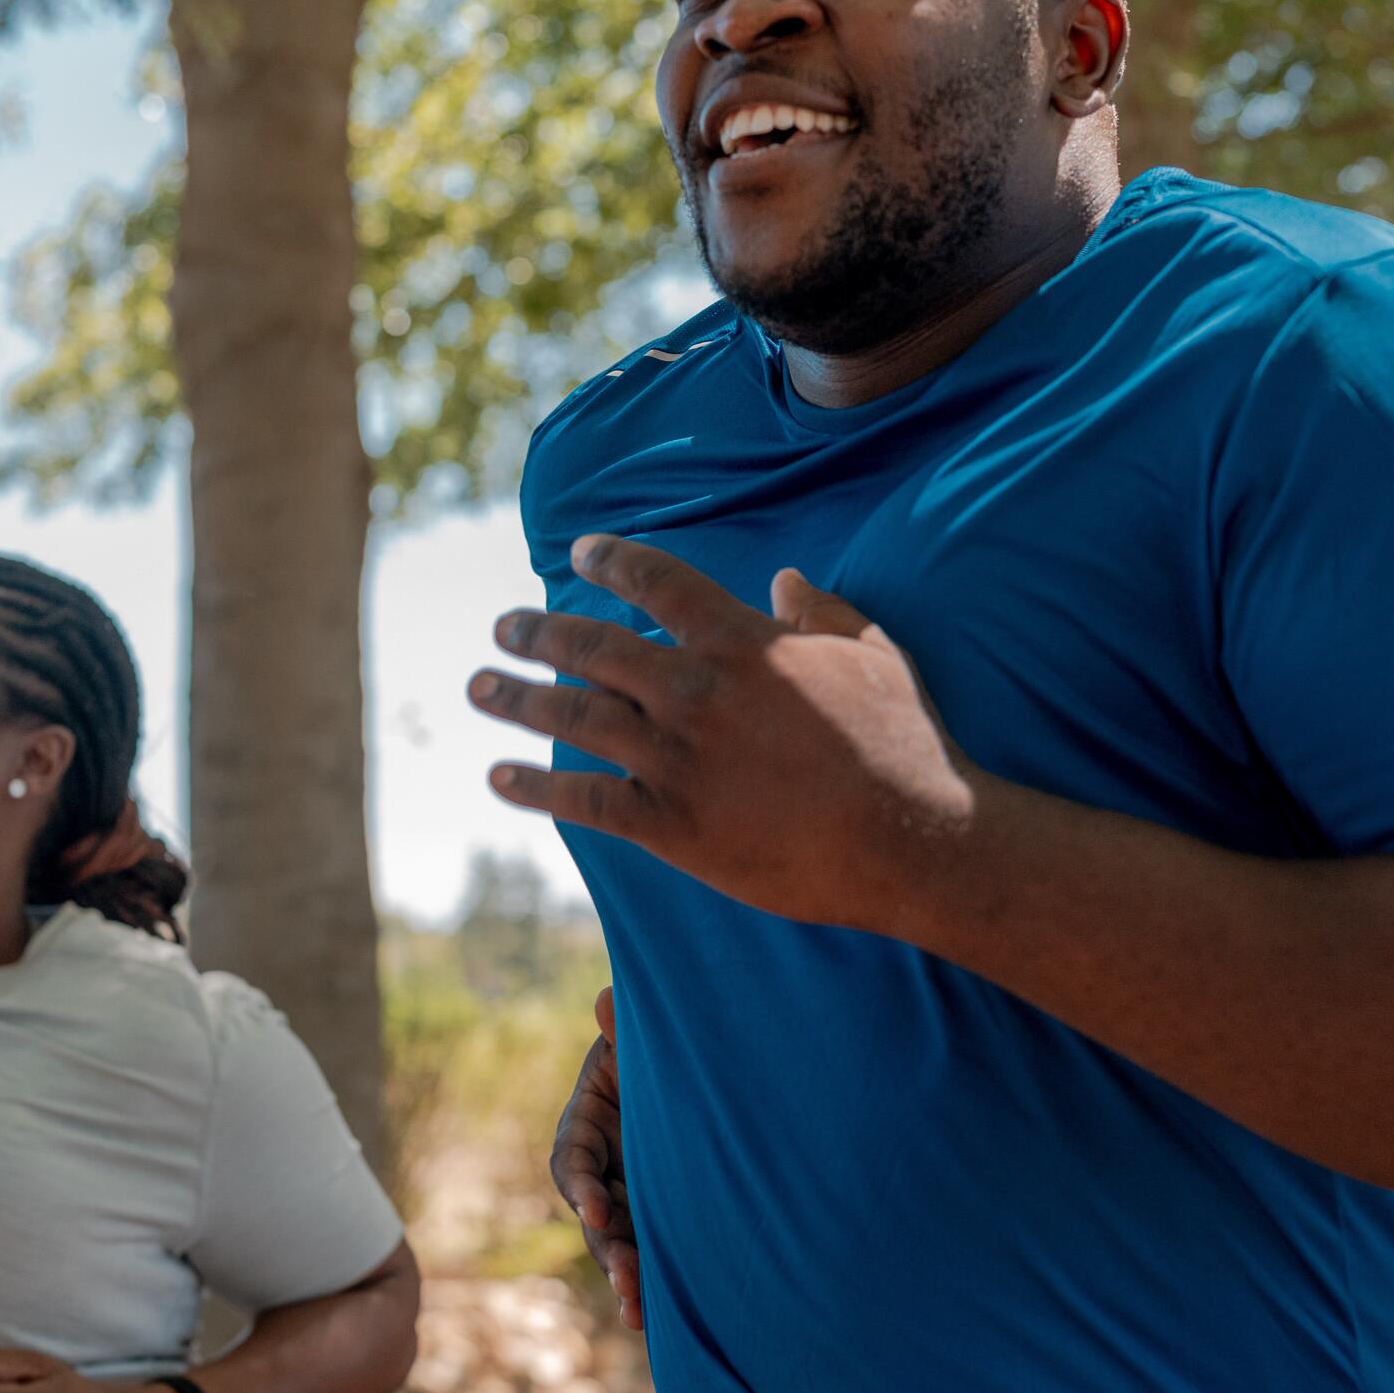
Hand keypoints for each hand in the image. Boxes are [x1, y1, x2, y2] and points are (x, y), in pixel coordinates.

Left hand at [471, 536, 978, 931]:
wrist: (914, 840)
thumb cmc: (904, 743)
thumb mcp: (874, 653)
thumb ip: (822, 610)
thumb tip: (782, 578)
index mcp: (742, 643)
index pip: (657, 582)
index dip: (612, 561)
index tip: (581, 551)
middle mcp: (696, 694)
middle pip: (592, 648)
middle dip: (539, 631)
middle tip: (504, 625)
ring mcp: (678, 761)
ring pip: (573, 718)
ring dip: (516, 699)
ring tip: (479, 686)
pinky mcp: (672, 826)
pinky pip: (585, 802)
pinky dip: (534, 788)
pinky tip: (496, 775)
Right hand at [551, 986, 641, 1331]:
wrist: (696, 1072)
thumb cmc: (661, 1048)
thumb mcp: (642, 1038)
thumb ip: (623, 1028)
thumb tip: (608, 998)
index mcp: (588, 1121)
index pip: (572, 1158)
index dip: (580, 1185)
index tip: (597, 1209)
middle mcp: (599, 1166)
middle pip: (593, 1214)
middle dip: (607, 1247)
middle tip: (627, 1275)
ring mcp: (626, 1195)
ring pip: (616, 1244)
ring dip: (625, 1277)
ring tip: (638, 1311)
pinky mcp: (652, 1217)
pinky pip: (645, 1252)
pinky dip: (648, 1285)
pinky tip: (651, 1322)